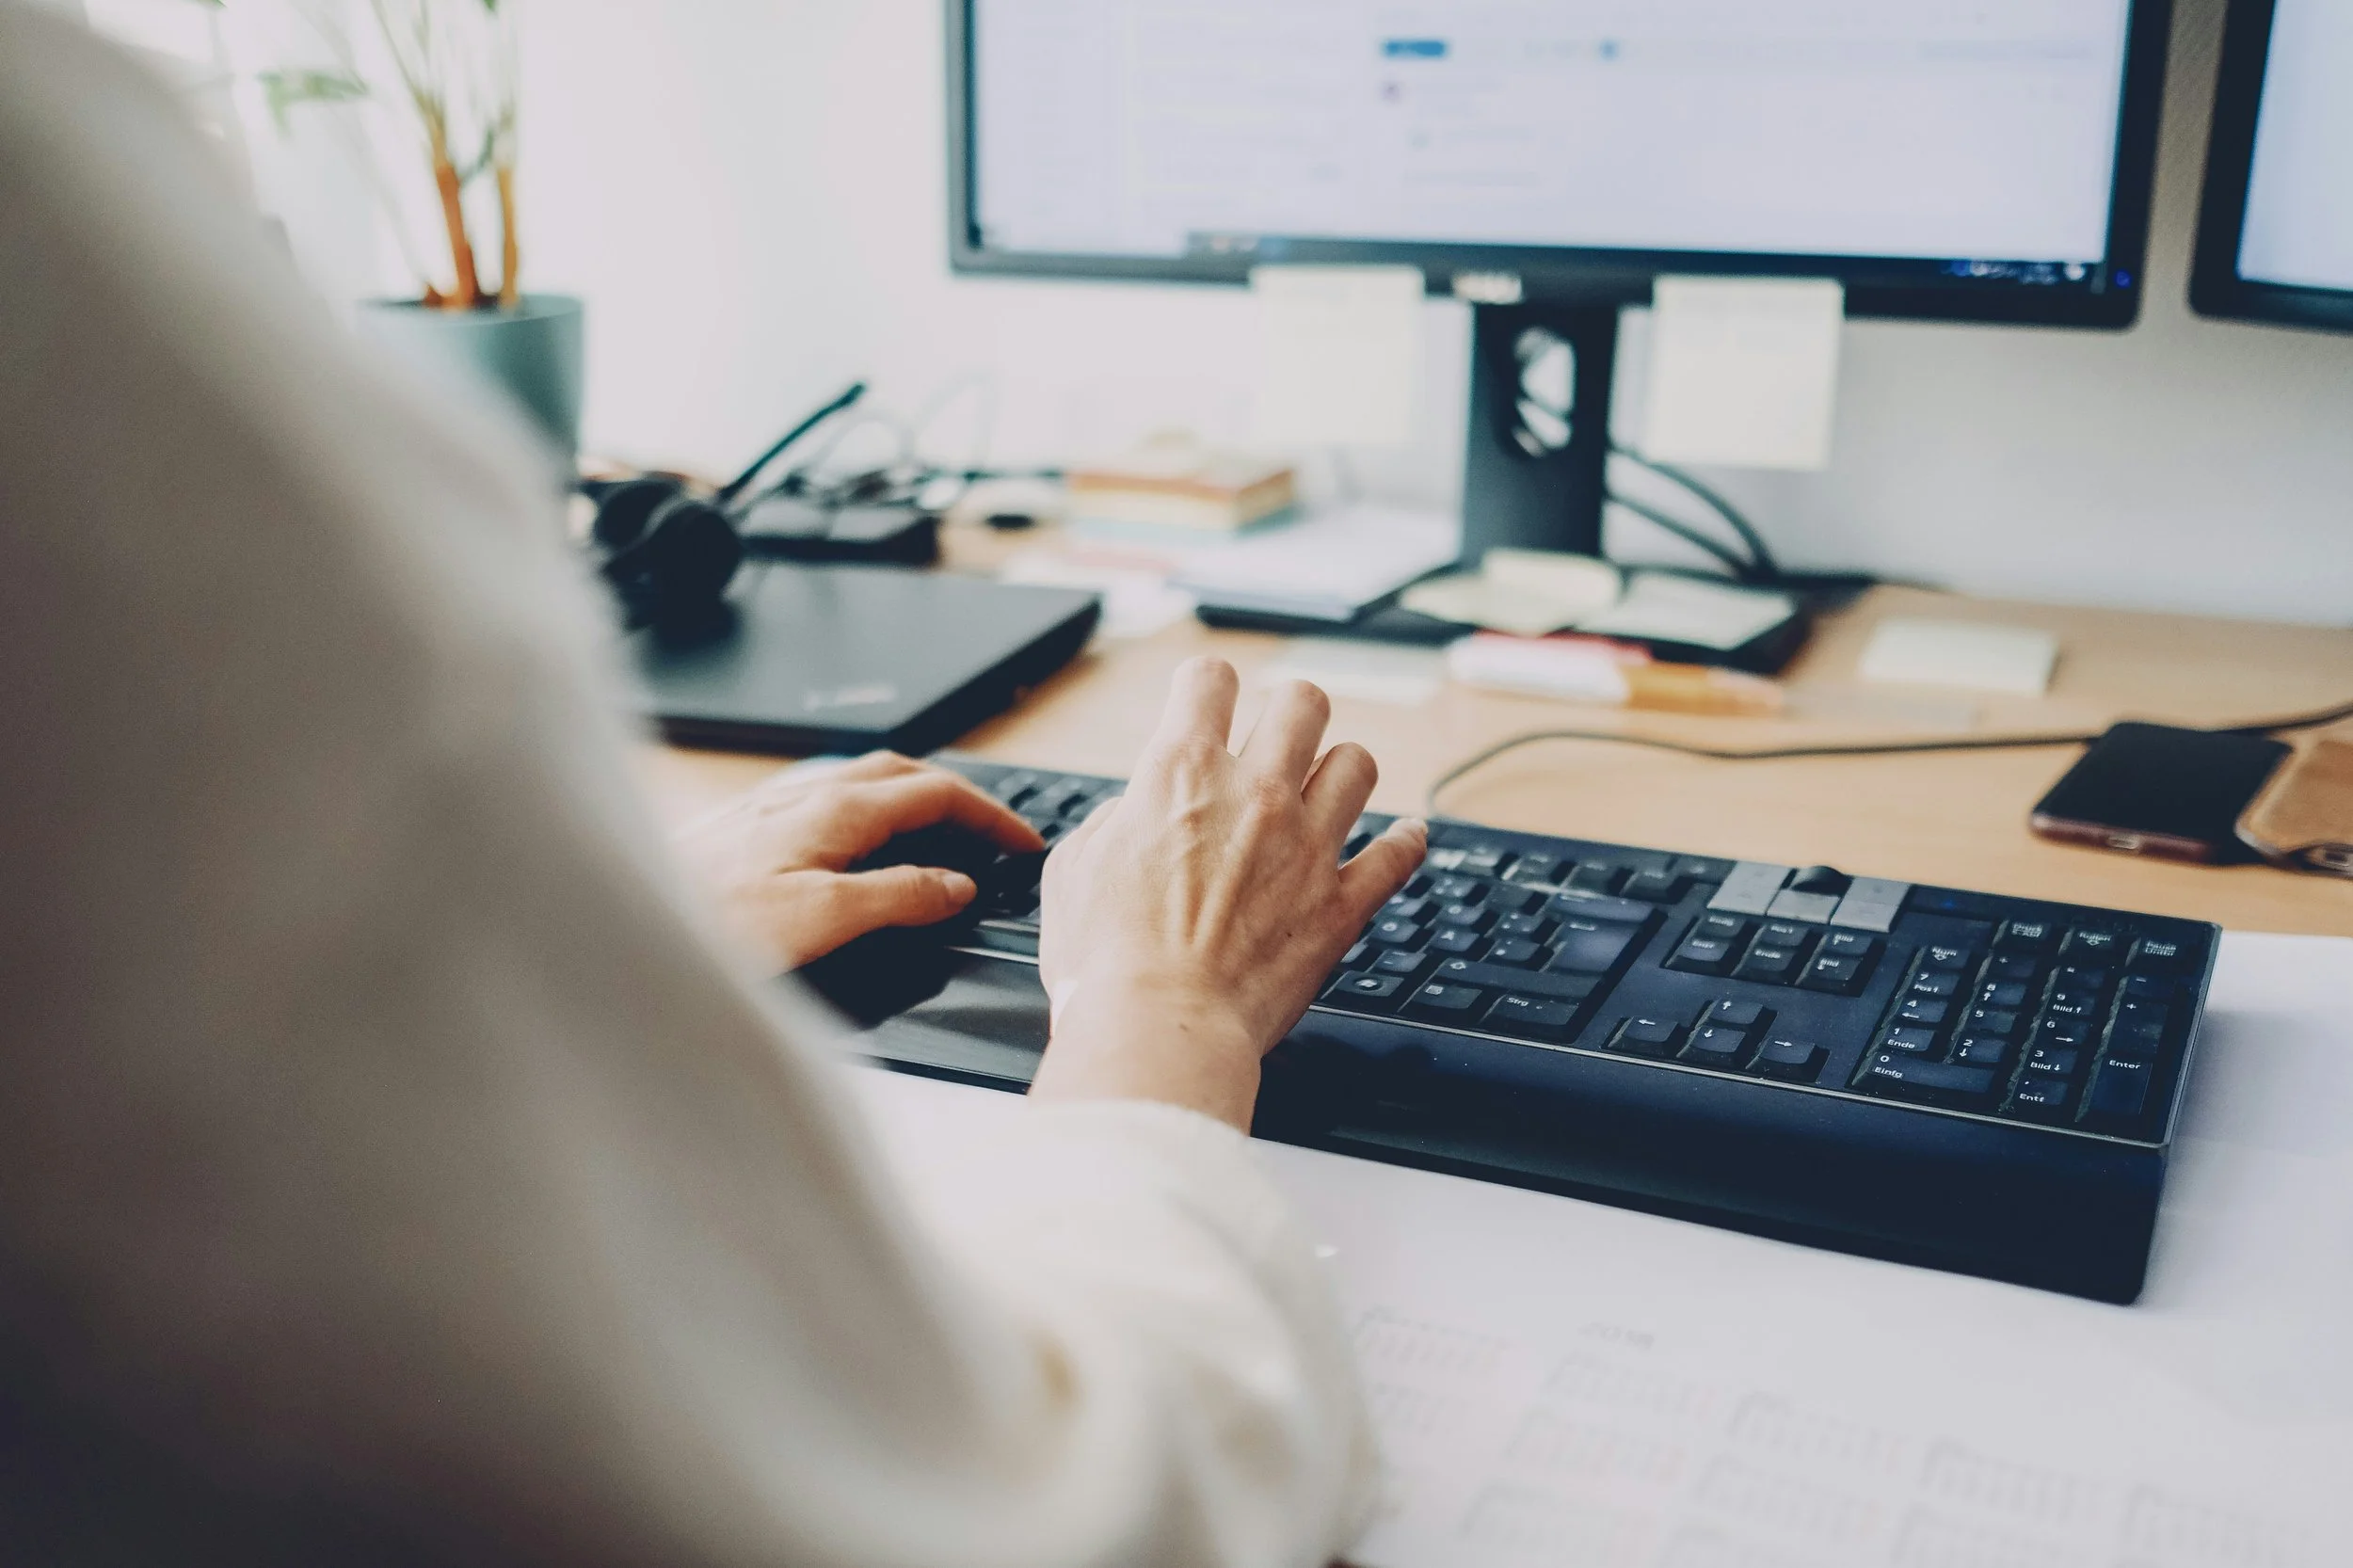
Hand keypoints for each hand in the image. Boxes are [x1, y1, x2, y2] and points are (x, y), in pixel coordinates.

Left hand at [675, 753, 1042, 972]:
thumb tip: (955, 885)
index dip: (991, 816)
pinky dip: (871, 814)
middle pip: (905, 773)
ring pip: (865, 782)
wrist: (621, 922)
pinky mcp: (747, 824)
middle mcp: (806, 793)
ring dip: (914, 800)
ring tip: (942, 835)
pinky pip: (829, 800)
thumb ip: (898, 895)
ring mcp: (774, 804)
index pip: (938, 792)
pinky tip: (859, 845)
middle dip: (958, 799)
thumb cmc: (710, 925)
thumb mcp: (822, 919)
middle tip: (993, 835)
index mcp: (836, 809)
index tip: (1023, 844)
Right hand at [1030, 658, 1426, 1130]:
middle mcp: (1252, 795)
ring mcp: (1306, 846)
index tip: (1207, 701)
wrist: (1159, 1027)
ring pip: (1357, 763)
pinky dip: (1404, 843)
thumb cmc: (1104, 962)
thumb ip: (1114, 823)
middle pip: (1302, 703)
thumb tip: (1136, 813)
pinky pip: (1397, 854)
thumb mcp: (1075, 869)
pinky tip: (1402, 839)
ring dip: (1341, 772)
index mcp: (1179, 774)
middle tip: (1278, 740)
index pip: (1209, 679)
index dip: (1207, 685)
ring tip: (1327, 791)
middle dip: (1289, 713)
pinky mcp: (1340, 904)